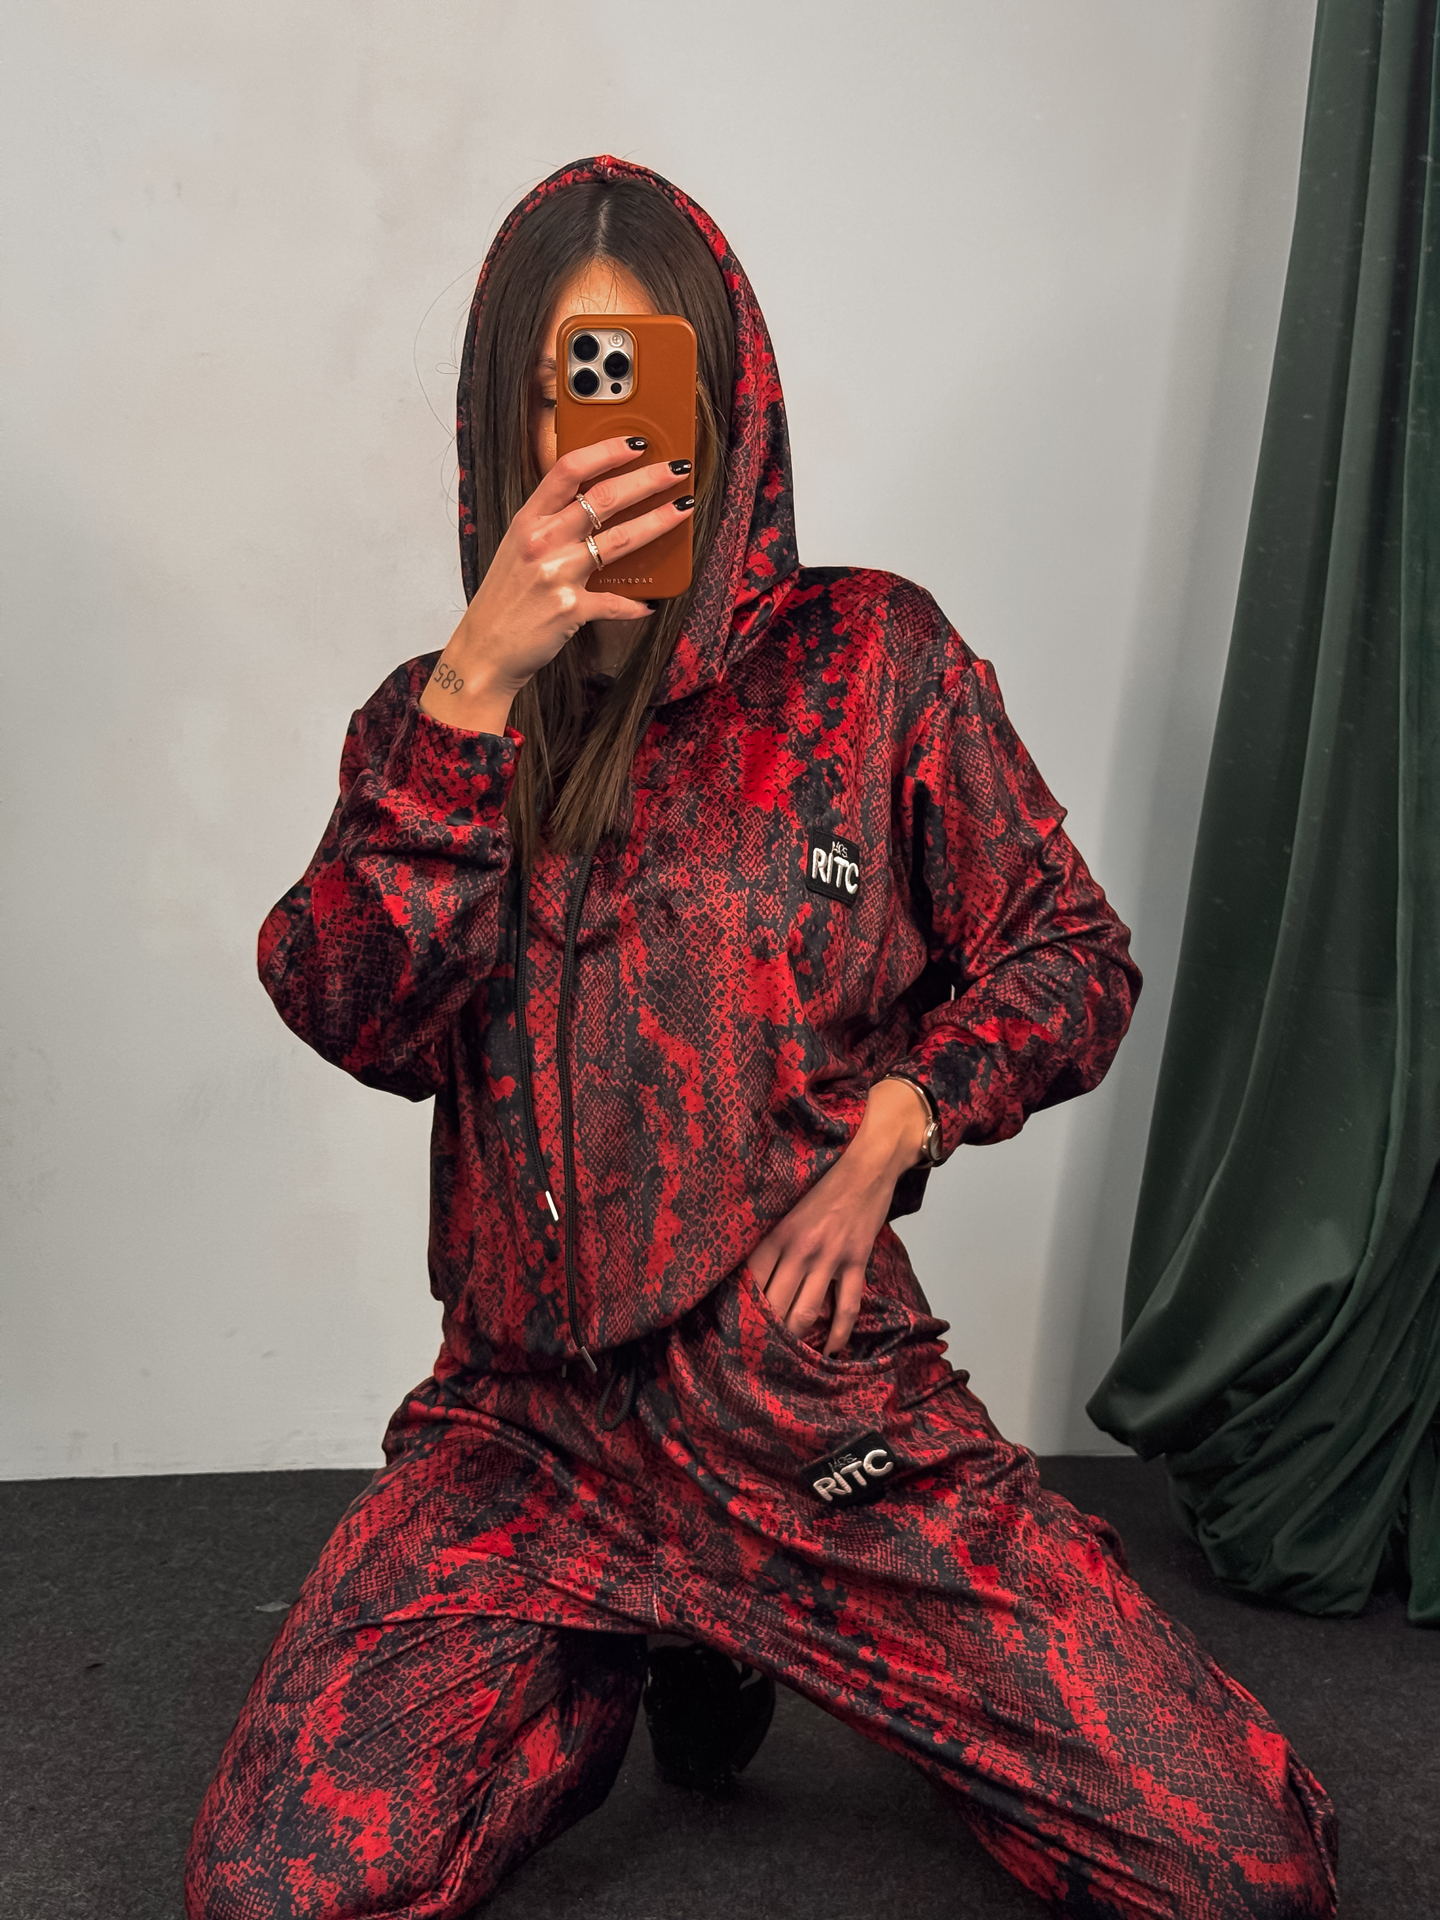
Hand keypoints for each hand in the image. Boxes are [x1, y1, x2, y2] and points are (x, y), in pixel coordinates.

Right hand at [420, 437, 695, 733]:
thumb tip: (595, 503)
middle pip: (604, 498)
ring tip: (683, 510)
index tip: (636, 442)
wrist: (485, 650)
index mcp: (528, 520)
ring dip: (658, 522)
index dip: (606, 450)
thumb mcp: (518, 548)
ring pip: (620, 540)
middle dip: (648, 479)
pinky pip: (617, 601)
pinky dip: (636, 603)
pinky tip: (650, 602)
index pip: (569, 469)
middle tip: (676, 470)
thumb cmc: (505, 599)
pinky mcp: (572, 608)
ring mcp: (557, 574)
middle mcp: (542, 541)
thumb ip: (551, 523)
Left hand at [745, 1079, 929, 1356]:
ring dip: (796, 1337)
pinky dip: (839, 1333)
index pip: (750, 1278)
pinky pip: (847, 1306)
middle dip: (764, 1332)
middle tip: (754, 1354)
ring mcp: (830, 1256)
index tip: (731, 1326)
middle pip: (775, 1302)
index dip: (740, 1306)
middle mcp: (800, 1248)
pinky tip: (831, 1351)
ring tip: (788, 1359)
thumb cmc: (824, 1175)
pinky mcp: (856, 1260)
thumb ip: (770, 1229)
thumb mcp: (786, 1199)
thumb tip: (747, 1260)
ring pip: (806, 1310)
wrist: (868, 1158)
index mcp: (777, 1231)